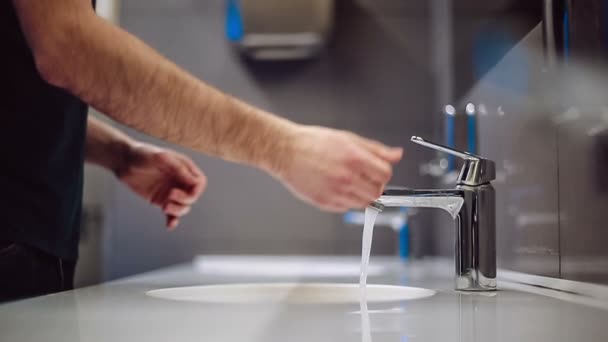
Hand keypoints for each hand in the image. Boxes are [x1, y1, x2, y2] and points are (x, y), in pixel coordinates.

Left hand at [116, 143, 206, 229]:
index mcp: (183, 168)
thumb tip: (194, 180)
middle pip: (193, 196)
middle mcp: (179, 180)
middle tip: (170, 195)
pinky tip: (170, 225)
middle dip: (185, 199)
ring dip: (178, 210)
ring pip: (184, 207)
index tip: (187, 192)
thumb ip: (178, 167)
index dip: (196, 190)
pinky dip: (172, 220)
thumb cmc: (141, 154)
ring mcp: (170, 191)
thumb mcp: (160, 157)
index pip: (199, 182)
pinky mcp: (161, 200)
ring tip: (164, 206)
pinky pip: (171, 214)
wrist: (123, 161)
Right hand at [276, 126, 402, 211]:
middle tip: (363, 178)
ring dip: (361, 195)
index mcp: (355, 159)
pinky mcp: (325, 203)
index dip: (383, 173)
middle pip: (377, 193)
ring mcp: (336, 192)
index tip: (377, 172)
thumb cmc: (313, 143)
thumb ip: (376, 149)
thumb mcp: (348, 139)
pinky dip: (346, 201)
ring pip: (363, 203)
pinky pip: (346, 208)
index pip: (385, 175)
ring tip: (348, 182)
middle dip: (374, 186)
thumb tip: (396, 155)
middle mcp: (347, 177)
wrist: (286, 152)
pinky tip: (336, 187)